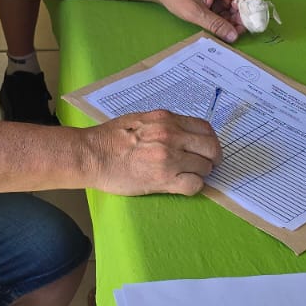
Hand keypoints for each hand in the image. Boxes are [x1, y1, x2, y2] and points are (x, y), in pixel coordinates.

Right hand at [85, 109, 220, 196]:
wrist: (92, 155)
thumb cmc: (110, 137)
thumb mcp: (139, 119)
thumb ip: (163, 124)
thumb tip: (182, 132)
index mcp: (166, 119)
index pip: (204, 127)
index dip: (209, 140)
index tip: (207, 147)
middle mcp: (171, 135)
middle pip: (211, 147)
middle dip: (213, 157)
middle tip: (208, 164)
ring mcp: (169, 158)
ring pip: (204, 167)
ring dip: (201, 172)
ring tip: (190, 175)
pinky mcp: (164, 179)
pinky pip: (194, 185)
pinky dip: (193, 186)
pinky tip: (183, 184)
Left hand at [155, 0, 259, 44]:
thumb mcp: (195, 12)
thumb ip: (215, 24)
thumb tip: (234, 36)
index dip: (254, 7)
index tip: (253, 24)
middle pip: (243, 2)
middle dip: (243, 18)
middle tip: (238, 33)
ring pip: (236, 9)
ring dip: (235, 22)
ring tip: (230, 34)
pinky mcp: (215, 2)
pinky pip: (227, 12)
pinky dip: (227, 22)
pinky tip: (224, 31)